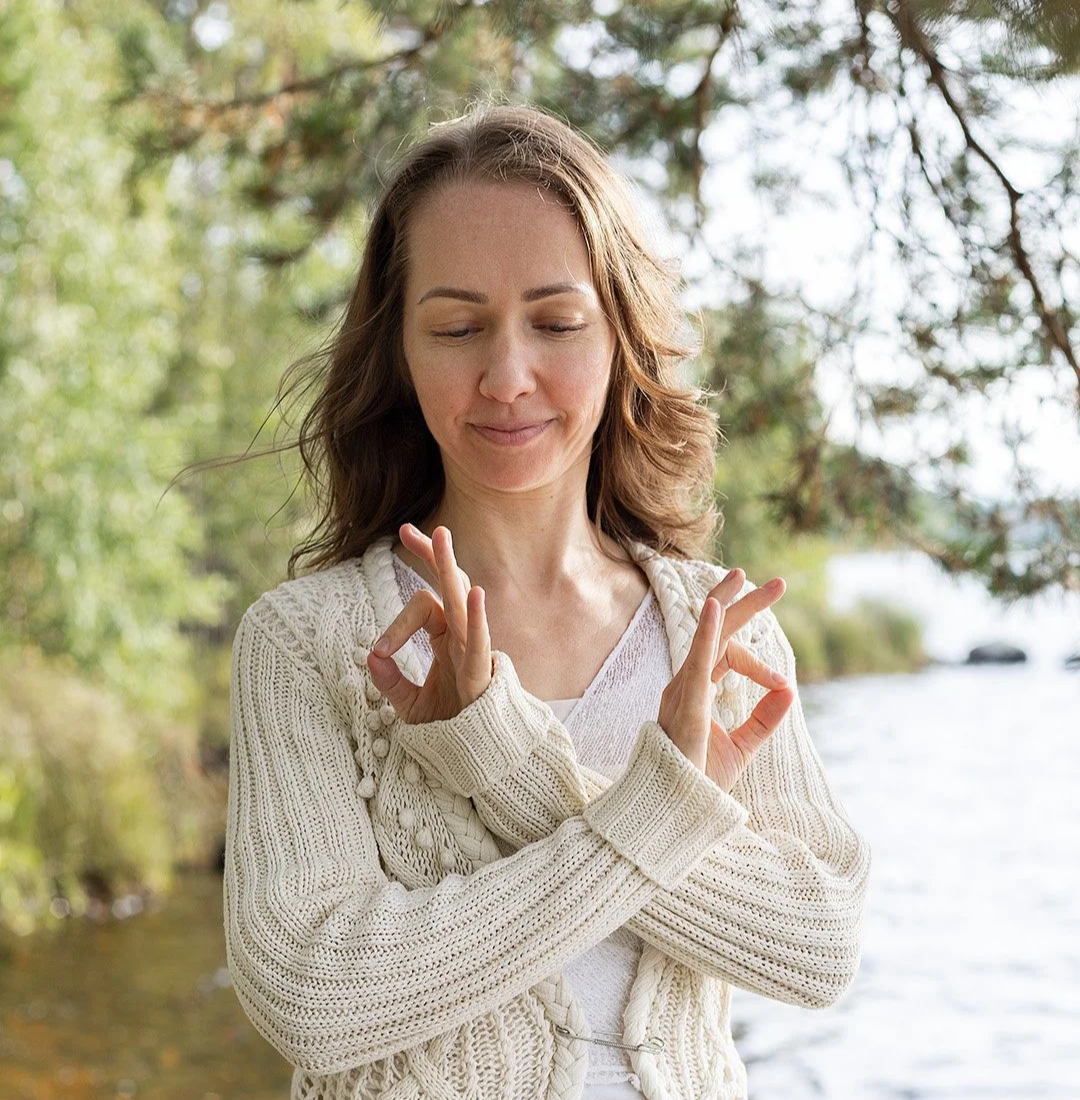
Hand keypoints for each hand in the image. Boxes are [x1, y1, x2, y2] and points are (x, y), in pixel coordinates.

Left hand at [365, 525, 492, 722]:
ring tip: (440, 535)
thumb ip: (390, 682)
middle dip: (431, 555)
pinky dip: (477, 616)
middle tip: (409, 529)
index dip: (396, 624)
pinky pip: (479, 639)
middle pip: (447, 586)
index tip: (379, 653)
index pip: (424, 606)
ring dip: (448, 568)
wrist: (476, 757)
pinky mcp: (481, 672)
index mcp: (447, 637)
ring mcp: (473, 650)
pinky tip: (475, 592)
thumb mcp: (411, 705)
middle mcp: (461, 636)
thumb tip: (370, 656)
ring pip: (460, 601)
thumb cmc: (451, 726)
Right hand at [658, 570, 794, 791]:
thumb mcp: (742, 747)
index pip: (726, 658)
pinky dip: (708, 634)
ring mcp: (682, 691)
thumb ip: (764, 719)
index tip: (784, 687)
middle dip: (741, 603)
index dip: (759, 666)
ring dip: (728, 605)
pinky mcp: (687, 704)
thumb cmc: (699, 781)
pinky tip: (716, 609)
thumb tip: (791, 691)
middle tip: (773, 581)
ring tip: (747, 577)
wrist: (676, 810)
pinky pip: (698, 662)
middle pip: (714, 632)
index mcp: (695, 692)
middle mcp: (684, 684)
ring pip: (706, 637)